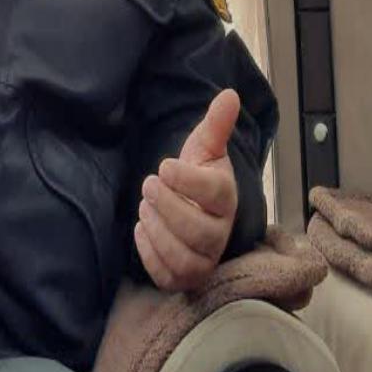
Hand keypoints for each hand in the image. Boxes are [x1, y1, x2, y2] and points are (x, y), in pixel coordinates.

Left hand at [134, 88, 240, 291]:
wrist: (194, 211)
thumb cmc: (198, 179)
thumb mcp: (205, 149)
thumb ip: (215, 125)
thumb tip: (229, 94)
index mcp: (226, 199)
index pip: (215, 194)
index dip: (187, 180)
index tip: (164, 166)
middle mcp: (220, 233)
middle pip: (197, 230)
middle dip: (166, 205)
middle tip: (148, 185)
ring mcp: (203, 258)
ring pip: (183, 257)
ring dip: (157, 229)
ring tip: (145, 207)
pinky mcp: (183, 277)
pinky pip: (167, 276)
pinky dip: (149, 254)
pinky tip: (142, 230)